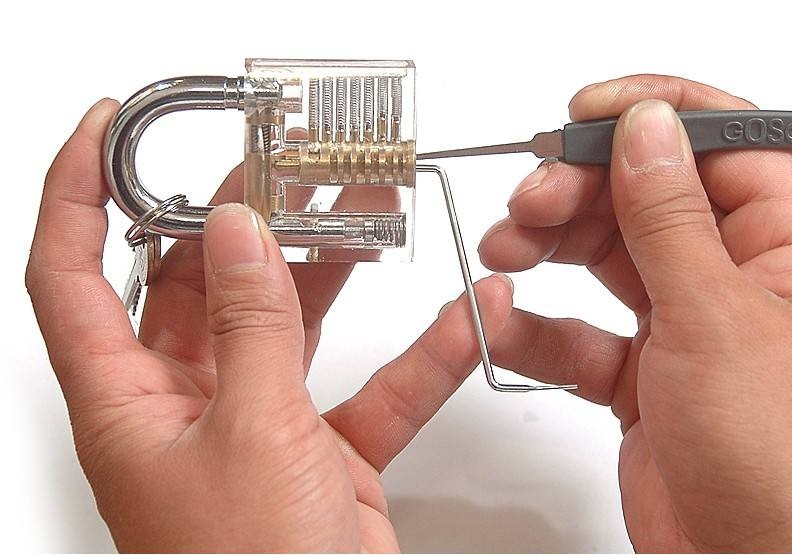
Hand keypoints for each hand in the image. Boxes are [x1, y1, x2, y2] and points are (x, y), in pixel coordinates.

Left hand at [26, 99, 514, 551]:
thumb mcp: (251, 436)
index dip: (81, 191)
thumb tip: (239, 232)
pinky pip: (372, 386)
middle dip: (242, 215)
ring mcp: (258, 425)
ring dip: (330, 266)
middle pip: (198, 280)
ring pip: (286, 321)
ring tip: (369, 206)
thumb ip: (250, 326)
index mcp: (128, 402)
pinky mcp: (323, 452)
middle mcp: (185, 406)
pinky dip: (420, 353)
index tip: (111, 126)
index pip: (73, 272)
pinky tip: (462, 316)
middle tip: (286, 162)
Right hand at [479, 76, 791, 551]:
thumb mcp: (716, 317)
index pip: (722, 141)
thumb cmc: (775, 458)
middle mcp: (733, 275)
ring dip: (549, 246)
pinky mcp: (641, 369)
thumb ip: (670, 216)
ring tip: (505, 251)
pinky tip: (508, 322)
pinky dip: (538, 324)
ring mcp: (684, 322)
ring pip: (606, 254)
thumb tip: (647, 128)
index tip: (586, 111)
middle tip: (529, 200)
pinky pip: (580, 326)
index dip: (653, 114)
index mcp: (783, 245)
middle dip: (579, 188)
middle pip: (647, 194)